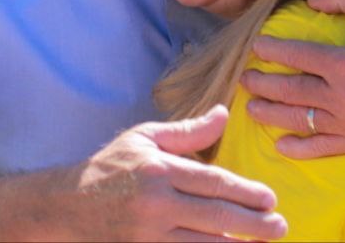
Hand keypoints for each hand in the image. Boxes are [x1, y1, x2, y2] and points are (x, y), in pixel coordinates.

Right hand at [73, 105, 285, 240]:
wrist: (64, 208)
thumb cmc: (110, 169)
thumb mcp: (144, 139)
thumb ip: (188, 132)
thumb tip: (224, 114)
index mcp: (159, 171)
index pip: (214, 183)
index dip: (247, 193)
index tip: (271, 199)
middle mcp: (155, 206)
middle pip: (216, 217)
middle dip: (254, 225)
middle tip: (280, 226)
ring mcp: (147, 238)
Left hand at [240, 0, 344, 158]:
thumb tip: (309, 1)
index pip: (297, 56)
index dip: (272, 51)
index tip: (256, 47)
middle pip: (292, 91)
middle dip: (263, 84)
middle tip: (243, 79)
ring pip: (303, 121)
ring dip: (273, 115)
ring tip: (252, 108)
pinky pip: (326, 148)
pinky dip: (301, 148)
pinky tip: (281, 145)